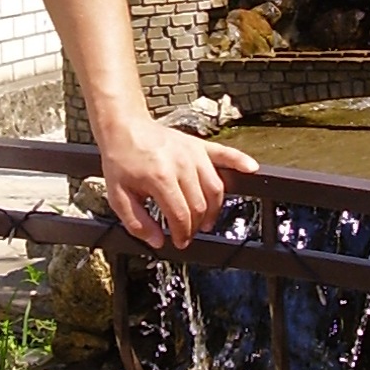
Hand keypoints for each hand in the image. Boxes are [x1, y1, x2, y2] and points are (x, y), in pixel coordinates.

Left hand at [98, 119, 257, 250]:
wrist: (125, 128)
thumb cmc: (121, 161)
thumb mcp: (118, 197)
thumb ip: (137, 223)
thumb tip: (158, 241)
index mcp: (160, 179)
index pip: (181, 215)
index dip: (182, 234)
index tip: (179, 242)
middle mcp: (181, 165)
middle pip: (200, 205)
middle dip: (195, 225)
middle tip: (187, 234)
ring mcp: (193, 154)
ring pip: (215, 189)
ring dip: (214, 210)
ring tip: (206, 221)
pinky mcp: (199, 145)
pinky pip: (225, 154)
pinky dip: (240, 161)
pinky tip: (252, 169)